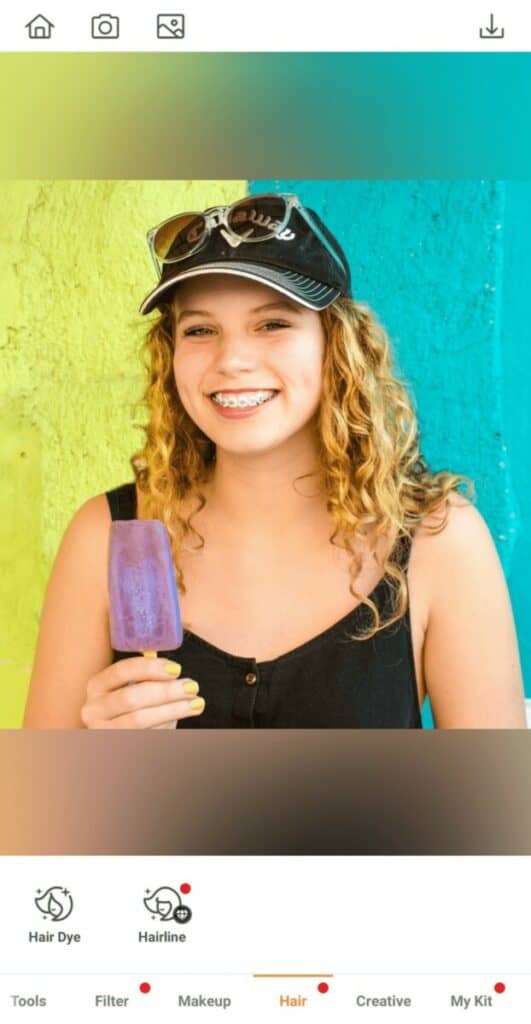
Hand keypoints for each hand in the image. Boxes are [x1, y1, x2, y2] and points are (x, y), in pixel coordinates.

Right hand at [80, 658, 204, 728]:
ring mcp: (101, 731)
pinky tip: (181, 717)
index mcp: (97, 685)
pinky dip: (167, 725)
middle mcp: (93, 709)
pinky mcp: (115, 746)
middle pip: (131, 697)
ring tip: (197, 703)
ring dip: (173, 709)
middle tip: (192, 686)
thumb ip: (149, 676)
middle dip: (166, 691)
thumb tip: (173, 670)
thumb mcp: (137, 687)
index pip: (121, 671)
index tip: (177, 669)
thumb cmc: (134, 706)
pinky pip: (145, 735)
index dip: (150, 668)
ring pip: (140, 719)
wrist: (125, 736)